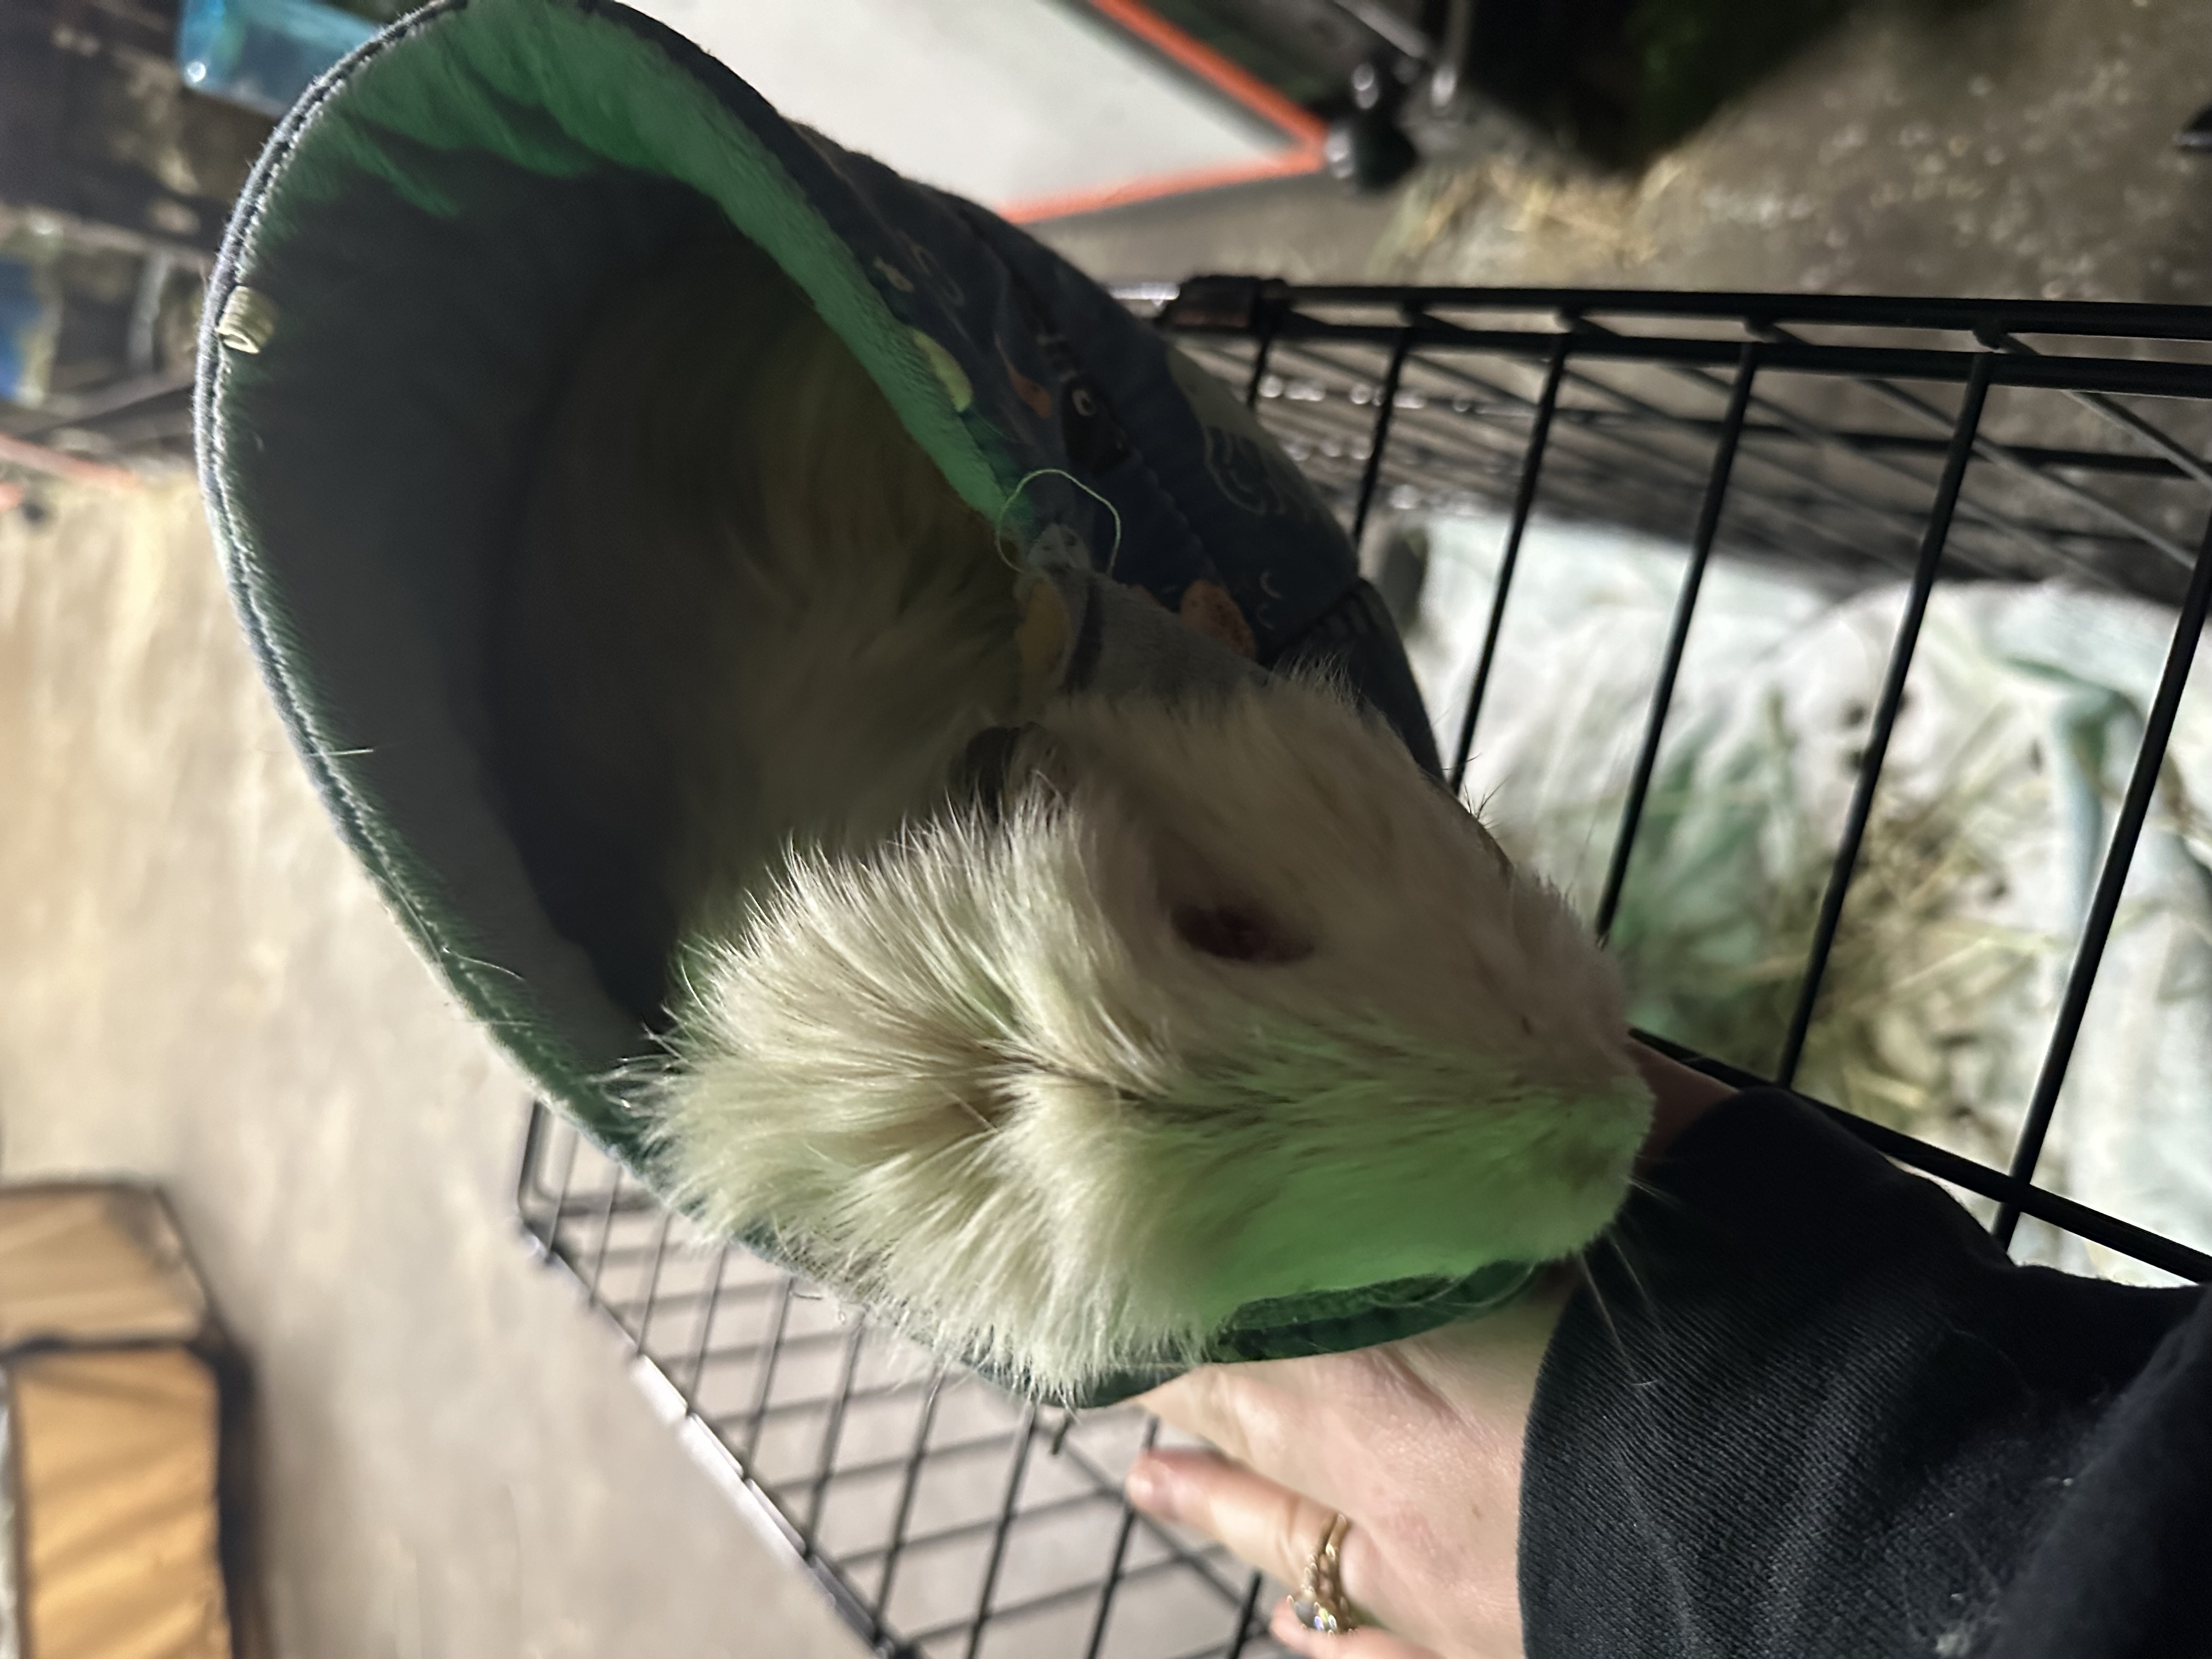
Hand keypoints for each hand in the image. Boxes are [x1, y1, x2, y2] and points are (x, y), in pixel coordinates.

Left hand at [1123, 1044, 1731, 1657]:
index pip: (1260, 1290)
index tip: (1128, 1223)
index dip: (1195, 1260)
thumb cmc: (1785, 1336)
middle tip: (1107, 1348)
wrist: (1882, 1533)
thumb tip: (1554, 1035)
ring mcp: (1439, 1577)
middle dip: (1183, 1376)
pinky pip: (1379, 1648)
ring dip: (1218, 1497)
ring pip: (1287, 1531)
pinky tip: (1293, 1625)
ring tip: (1147, 1480)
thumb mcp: (1702, 1179)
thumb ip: (1609, 1113)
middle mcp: (1396, 1463)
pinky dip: (1329, 1631)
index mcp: (1419, 1335)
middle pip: (1253, 1408)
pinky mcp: (1495, 1648)